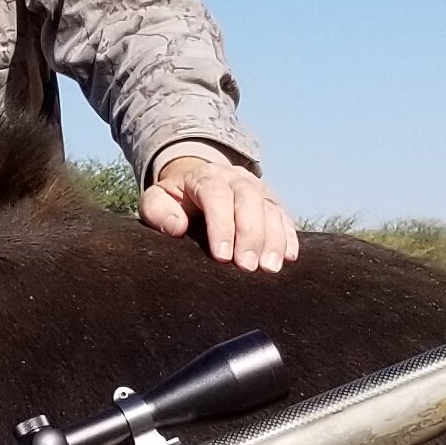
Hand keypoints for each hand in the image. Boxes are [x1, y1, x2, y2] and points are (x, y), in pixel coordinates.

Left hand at [141, 154, 299, 272]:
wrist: (196, 183)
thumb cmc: (174, 200)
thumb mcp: (156, 201)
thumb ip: (158, 211)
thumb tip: (176, 227)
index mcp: (206, 176)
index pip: (216, 196)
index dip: (221, 226)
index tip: (221, 256)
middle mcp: (236, 178)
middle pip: (249, 201)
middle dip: (250, 235)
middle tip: (247, 267)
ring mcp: (257, 188)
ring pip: (271, 209)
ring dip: (273, 239)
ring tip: (269, 268)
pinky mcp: (272, 202)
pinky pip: (285, 217)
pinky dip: (289, 236)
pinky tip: (289, 257)